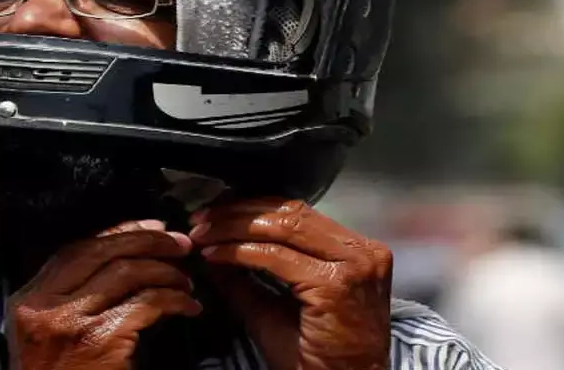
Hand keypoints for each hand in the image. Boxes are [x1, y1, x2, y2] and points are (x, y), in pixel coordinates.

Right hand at [5, 219, 201, 369]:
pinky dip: (174, 300)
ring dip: (165, 271)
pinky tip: (188, 306)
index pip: (77, 248)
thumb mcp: (47, 328)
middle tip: (180, 244)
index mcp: (28, 298)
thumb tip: (123, 251)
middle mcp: (44, 305)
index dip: (119, 232)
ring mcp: (70, 322)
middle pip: (102, 252)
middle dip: (148, 241)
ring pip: (127, 272)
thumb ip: (70, 293)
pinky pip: (146, 304)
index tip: (152, 227)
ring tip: (185, 281)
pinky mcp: (99, 340)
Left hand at [189, 198, 391, 369]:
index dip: (252, 207)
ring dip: (235, 227)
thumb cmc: (316, 358)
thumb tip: (211, 247)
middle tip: (202, 219)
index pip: (298, 213)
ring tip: (203, 234)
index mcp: (355, 249)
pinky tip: (215, 255)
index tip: (215, 211)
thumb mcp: (274, 308)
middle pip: (290, 213)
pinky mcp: (335, 283)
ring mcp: (353, 265)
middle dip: (239, 212)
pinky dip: (240, 252)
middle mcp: (361, 250)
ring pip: (283, 227)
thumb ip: (246, 276)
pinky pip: (277, 258)